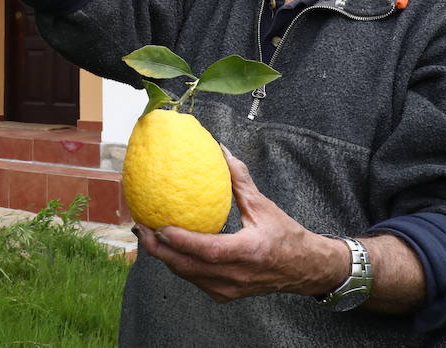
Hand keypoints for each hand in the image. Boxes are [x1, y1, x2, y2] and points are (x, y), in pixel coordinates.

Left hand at [134, 148, 347, 302]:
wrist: (304, 269)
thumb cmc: (285, 235)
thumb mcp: (263, 206)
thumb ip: (239, 179)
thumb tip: (220, 150)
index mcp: (249, 251)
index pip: (208, 250)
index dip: (181, 240)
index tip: (159, 224)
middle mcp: (237, 275)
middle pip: (189, 268)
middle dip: (159, 250)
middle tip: (140, 229)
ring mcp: (230, 289)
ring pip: (188, 276)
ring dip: (165, 257)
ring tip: (147, 236)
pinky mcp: (226, 295)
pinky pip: (195, 280)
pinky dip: (179, 264)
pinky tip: (167, 247)